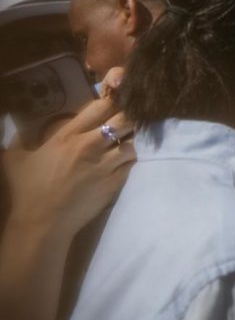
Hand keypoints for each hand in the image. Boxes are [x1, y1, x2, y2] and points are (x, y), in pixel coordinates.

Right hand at [3, 68, 135, 239]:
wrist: (42, 223)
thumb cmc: (27, 189)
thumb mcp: (16, 157)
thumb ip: (19, 136)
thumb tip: (15, 124)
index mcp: (67, 135)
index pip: (100, 106)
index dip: (113, 98)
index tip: (118, 96)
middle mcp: (90, 146)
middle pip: (124, 120)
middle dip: (131, 115)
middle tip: (132, 116)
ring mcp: (105, 165)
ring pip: (133, 141)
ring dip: (134, 138)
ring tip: (132, 138)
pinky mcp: (115, 182)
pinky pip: (133, 163)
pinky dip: (133, 158)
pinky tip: (129, 157)